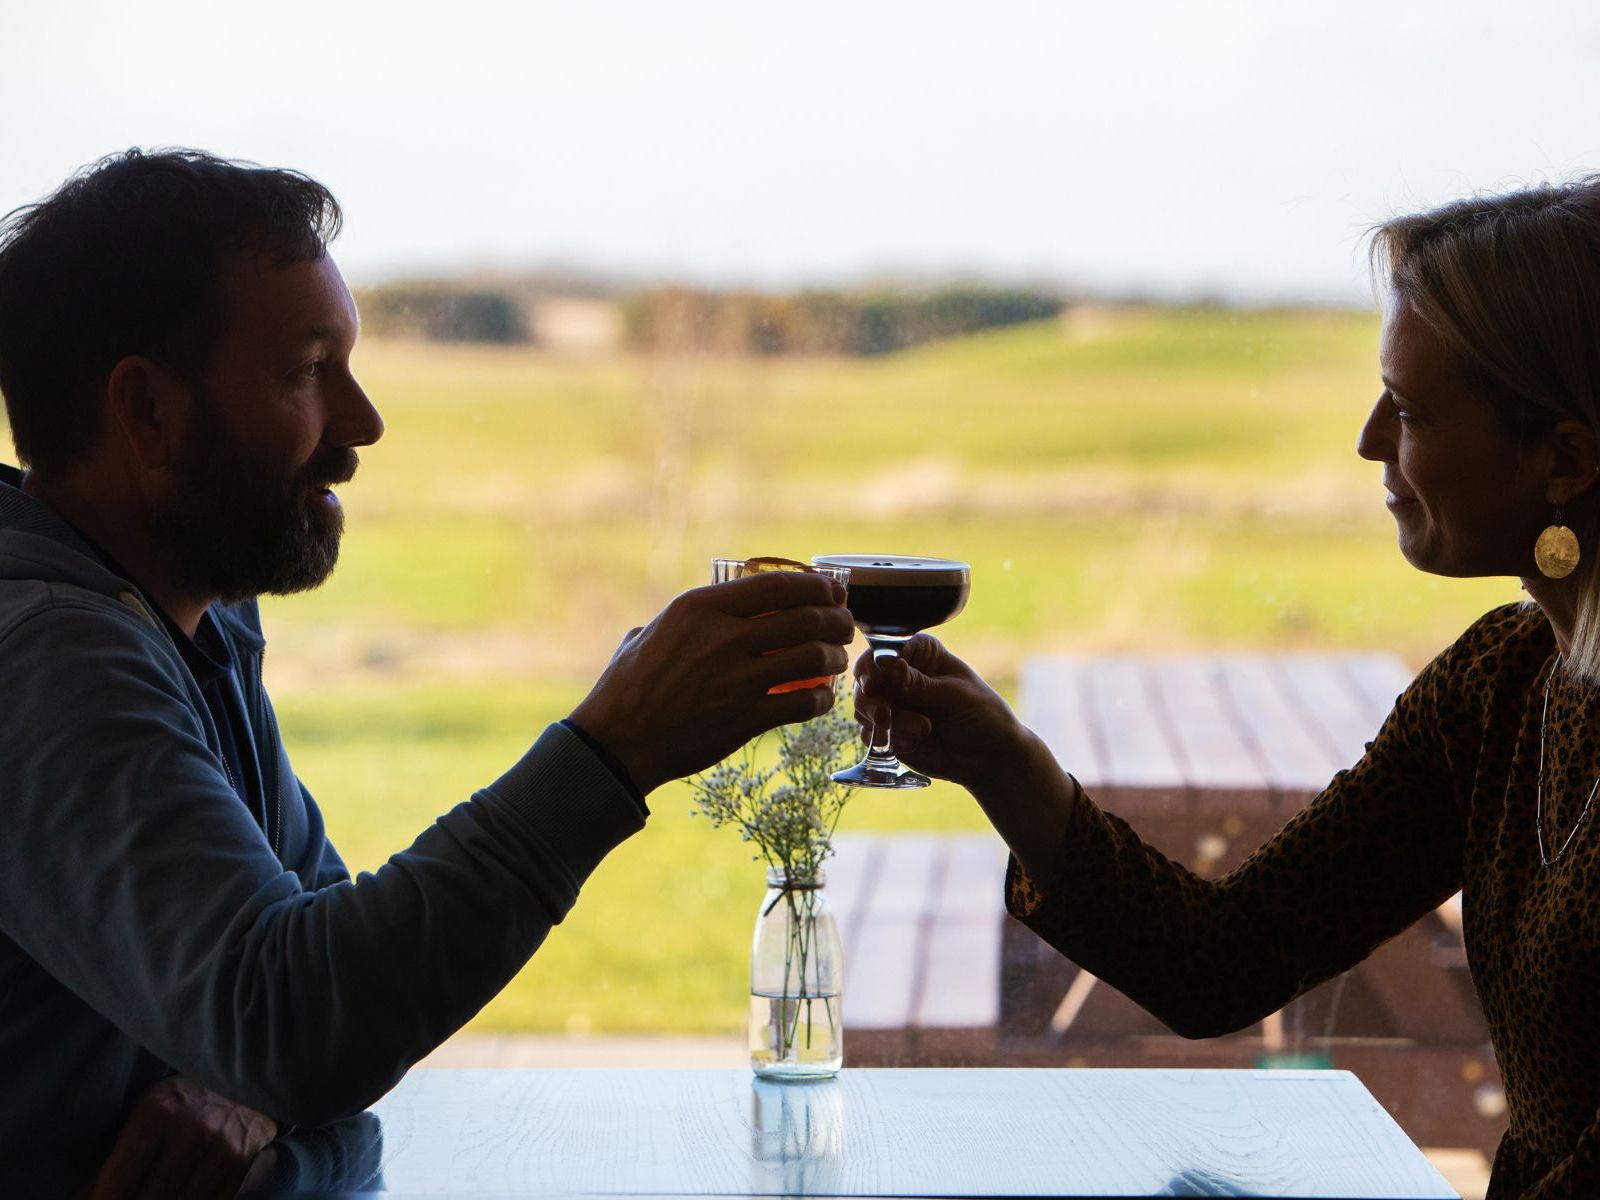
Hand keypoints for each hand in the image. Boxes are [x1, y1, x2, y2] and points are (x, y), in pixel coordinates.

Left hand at [87, 1075, 277, 1199]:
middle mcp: (191, 1132)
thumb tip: (85, 1199)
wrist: (246, 1079)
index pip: (120, 1179)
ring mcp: (221, 1150)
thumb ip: (121, 1158)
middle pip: (149, 1199)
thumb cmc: (185, 1100)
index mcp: (157, 1113)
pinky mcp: (242, 1165)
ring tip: (152, 1197)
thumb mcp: (149, 1114)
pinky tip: (177, 1196)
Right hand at [569, 570, 853, 792]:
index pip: (778, 585)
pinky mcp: (746, 718)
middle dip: (836, 619)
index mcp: (700, 607)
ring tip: (837, 659)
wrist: (618, 742)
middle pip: (805, 618)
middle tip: (844, 626)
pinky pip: (803, 704)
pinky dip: (822, 700)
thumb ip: (687, 619)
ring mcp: (737, 679)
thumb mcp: (650, 632)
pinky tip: (822, 700)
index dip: (816, 585)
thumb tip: (714, 610)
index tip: (833, 589)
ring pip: (812, 657)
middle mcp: (723, 637)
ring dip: (834, 658)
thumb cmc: (627, 687)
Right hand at [854, 633, 1032, 789]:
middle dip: (871, 699)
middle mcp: (901, 676)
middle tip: (884, 714)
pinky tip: (915, 744)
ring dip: (887, 723)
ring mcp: (893, 703)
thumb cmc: (982, 714)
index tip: (875, 683)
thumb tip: (888, 663)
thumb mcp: (953, 696)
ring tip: (922, 730)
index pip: (886, 649)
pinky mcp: (889, 731)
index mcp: (921, 654)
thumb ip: (918, 684)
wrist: (990, 757)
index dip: (874, 665)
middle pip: (866, 678)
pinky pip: (871, 734)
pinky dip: (888, 740)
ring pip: (866, 707)